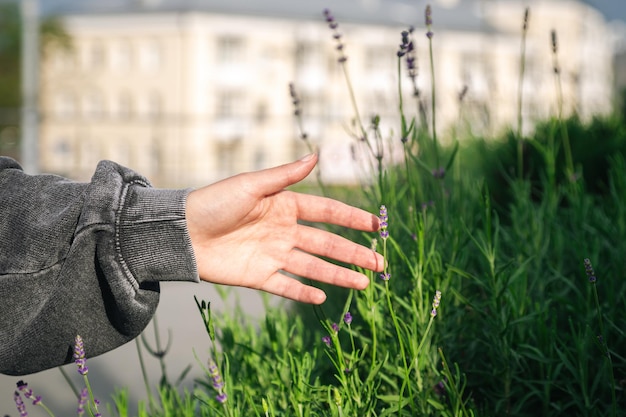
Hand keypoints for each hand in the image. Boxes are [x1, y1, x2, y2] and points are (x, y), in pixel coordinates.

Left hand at [185, 153, 383, 303]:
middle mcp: (284, 231)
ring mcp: (273, 255)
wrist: (181, 233)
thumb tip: (316, 155)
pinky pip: (286, 286)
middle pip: (327, 243)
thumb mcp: (251, 185)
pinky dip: (304, 292)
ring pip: (314, 266)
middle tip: (381, 264)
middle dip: (355, 253)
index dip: (352, 218)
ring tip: (365, 284)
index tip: (376, 225)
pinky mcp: (259, 276)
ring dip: (339, 275)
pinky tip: (323, 298)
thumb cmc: (214, 202)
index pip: (327, 212)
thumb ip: (285, 175)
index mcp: (285, 206)